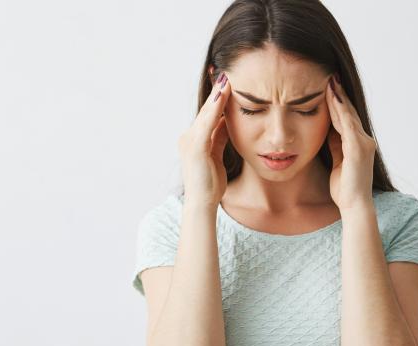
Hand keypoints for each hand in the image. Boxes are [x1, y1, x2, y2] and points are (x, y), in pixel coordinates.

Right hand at [177, 72, 230, 207]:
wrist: (202, 202)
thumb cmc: (211, 183)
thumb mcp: (217, 156)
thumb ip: (220, 138)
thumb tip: (228, 122)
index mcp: (195, 139)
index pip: (208, 114)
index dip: (217, 98)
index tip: (225, 81)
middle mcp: (189, 137)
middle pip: (207, 109)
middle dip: (216, 90)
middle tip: (223, 71)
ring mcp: (190, 140)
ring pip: (207, 113)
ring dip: (217, 94)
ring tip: (226, 77)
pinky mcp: (196, 146)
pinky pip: (208, 122)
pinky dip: (216, 107)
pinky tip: (223, 95)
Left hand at [324, 74, 375, 209]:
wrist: (355, 206)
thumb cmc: (345, 189)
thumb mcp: (337, 162)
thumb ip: (335, 146)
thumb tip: (328, 132)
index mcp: (358, 144)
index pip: (347, 119)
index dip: (338, 103)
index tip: (329, 87)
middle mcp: (364, 140)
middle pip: (349, 112)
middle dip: (339, 94)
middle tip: (330, 76)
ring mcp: (363, 143)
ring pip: (348, 115)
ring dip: (339, 97)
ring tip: (330, 81)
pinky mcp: (357, 148)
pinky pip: (347, 124)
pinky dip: (339, 110)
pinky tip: (332, 97)